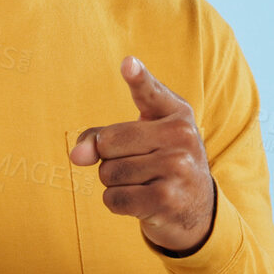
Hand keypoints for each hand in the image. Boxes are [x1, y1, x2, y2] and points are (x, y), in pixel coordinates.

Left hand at [69, 56, 215, 254]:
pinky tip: (141, 201)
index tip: (128, 64)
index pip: (151, 92)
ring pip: (108, 173)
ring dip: (114, 183)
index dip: (138, 77)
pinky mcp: (167, 200)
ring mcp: (177, 169)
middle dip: (108, 158)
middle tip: (135, 164)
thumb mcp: (142, 139)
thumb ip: (103, 135)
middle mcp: (182, 137)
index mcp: (178, 114)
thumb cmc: (161, 163)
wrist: (196, 209)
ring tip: (142, 183)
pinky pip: (114, 198)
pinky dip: (117, 202)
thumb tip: (77, 155)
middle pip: (109, 142)